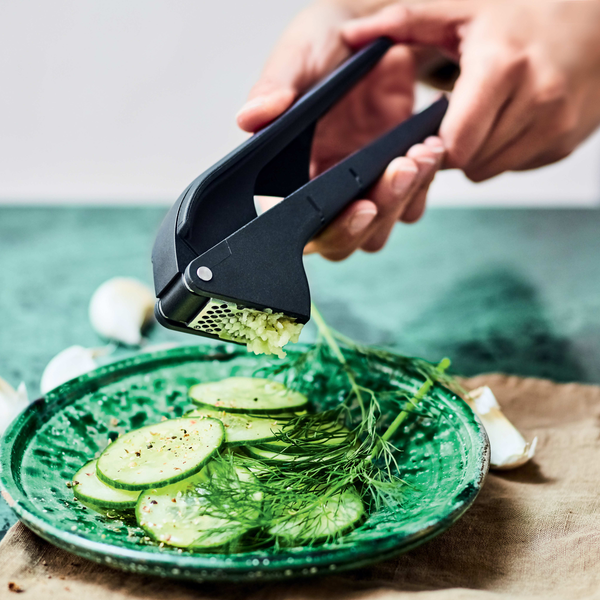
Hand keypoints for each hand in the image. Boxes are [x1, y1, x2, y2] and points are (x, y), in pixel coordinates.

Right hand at [236, 1, 444, 260]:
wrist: (370, 29)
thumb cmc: (324, 46)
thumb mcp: (297, 57)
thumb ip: (274, 87)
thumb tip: (251, 117)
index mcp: (291, 176)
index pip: (304, 227)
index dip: (332, 230)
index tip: (360, 206)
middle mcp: (325, 188)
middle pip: (347, 240)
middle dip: (376, 215)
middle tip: (397, 172)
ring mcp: (362, 186)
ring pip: (382, 226)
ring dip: (402, 199)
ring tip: (417, 155)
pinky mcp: (395, 175)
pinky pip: (413, 200)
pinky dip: (424, 182)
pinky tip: (429, 148)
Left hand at [343, 0, 599, 181]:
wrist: (596, 16)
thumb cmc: (521, 11)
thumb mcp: (461, 8)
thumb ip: (404, 23)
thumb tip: (348, 36)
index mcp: (503, 67)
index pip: (455, 144)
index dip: (433, 144)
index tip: (427, 130)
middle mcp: (538, 99)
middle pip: (469, 162)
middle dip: (451, 148)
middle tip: (451, 119)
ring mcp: (557, 124)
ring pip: (490, 170)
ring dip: (476, 152)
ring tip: (481, 115)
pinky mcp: (566, 142)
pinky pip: (515, 166)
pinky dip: (503, 151)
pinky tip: (508, 120)